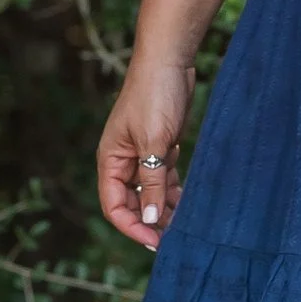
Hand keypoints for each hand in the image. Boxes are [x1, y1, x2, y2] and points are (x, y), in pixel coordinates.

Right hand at [98, 56, 193, 251]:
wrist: (170, 60)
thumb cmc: (154, 96)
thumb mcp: (154, 142)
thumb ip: (152, 182)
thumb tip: (152, 219)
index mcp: (110, 160)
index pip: (114, 205)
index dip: (132, 226)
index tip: (154, 240)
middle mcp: (123, 161)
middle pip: (132, 202)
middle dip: (150, 221)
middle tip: (174, 239)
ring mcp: (143, 154)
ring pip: (151, 193)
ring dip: (165, 209)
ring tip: (186, 226)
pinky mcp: (161, 147)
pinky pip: (164, 178)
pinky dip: (175, 192)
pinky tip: (190, 204)